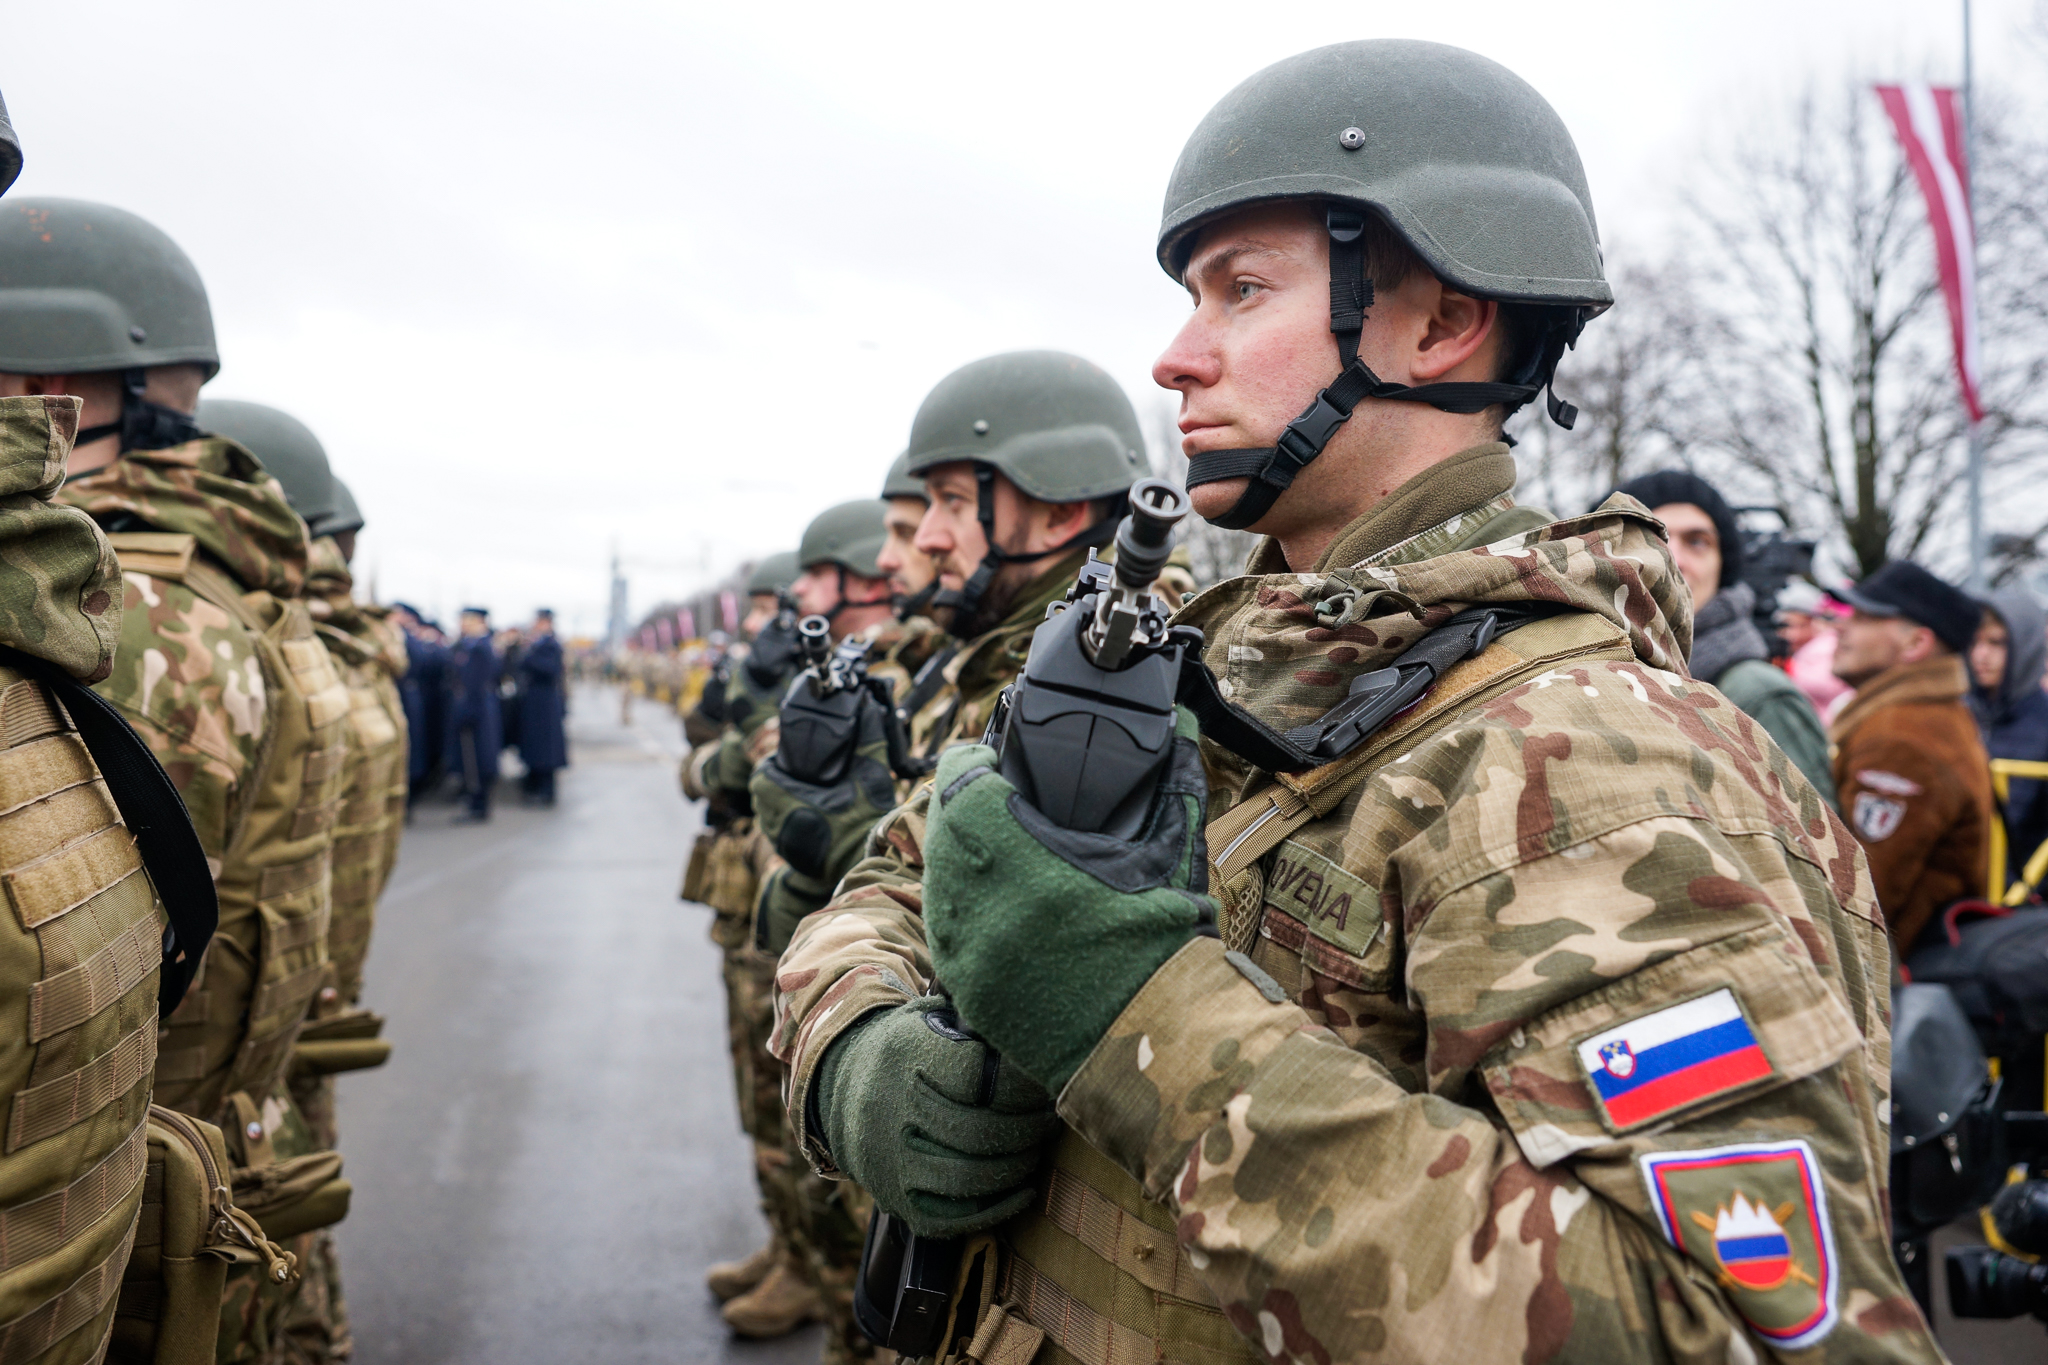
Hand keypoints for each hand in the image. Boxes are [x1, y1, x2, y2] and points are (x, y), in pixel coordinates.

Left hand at [749, 697, 897, 897]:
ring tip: (803, 794)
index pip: (761, 774)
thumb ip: (866, 736)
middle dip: (774, 781)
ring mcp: (783, 842)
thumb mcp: (871, 772)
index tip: (789, 761)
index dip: (772, 765)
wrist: (874, 861)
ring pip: (767, 814)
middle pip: (760, 793)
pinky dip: (787, 820)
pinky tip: (809, 815)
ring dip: (778, 801)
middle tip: (799, 775)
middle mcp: (780, 822)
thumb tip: (867, 705)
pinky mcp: (791, 856)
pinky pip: (778, 831)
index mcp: (790, 799)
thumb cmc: (869, 817)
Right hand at [815, 995, 1059, 1238]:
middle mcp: (892, 1109)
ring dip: (1015, 1168)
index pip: (975, 1077)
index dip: (1021, 1087)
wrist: (840, 1090)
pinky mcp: (895, 1199)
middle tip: (1048, 1121)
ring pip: (966, 1179)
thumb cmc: (906, 1050)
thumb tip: (1032, 1026)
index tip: (1044, 1085)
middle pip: (976, 1133)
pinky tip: (1022, 1191)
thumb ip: (973, 1020)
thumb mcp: (928, 1017)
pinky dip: (995, 1209)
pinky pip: (952, 1218)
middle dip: (1026, 1131)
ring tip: (1035, 1151)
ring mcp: (890, 1161)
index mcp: (904, 1054)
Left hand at [922, 707, 1212, 1093]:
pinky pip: (946, 929)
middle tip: (992, 794)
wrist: (1156, 1044)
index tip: (990, 757)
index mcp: (1016, 860)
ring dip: (958, 855)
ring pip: (937, 881)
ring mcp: (962, 952)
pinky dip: (962, 905)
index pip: (960, 781)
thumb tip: (1186, 730)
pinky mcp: (966, 988)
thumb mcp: (1167, 858)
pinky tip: (994, 900)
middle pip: (942, 830)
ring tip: (992, 844)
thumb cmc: (1163, 950)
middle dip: (963, 806)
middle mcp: (975, 905)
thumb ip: (1170, 786)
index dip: (972, 760)